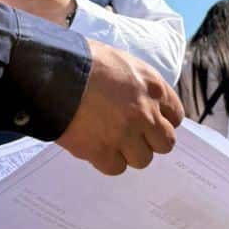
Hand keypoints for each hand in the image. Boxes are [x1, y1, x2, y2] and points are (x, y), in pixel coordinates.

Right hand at [58, 38, 182, 175]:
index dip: (163, 121)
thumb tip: (139, 98)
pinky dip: (108, 161)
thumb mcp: (121, 61)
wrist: (53, 73)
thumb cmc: (83, 60)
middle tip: (134, 136)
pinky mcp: (101, 151)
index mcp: (152, 87)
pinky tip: (97, 149)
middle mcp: (144, 113)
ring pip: (143, 159)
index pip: (175, 116)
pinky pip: (116, 168)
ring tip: (112, 142)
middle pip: (165, 143)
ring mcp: (124, 135)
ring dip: (129, 153)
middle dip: (151, 141)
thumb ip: (137, 85)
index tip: (151, 123)